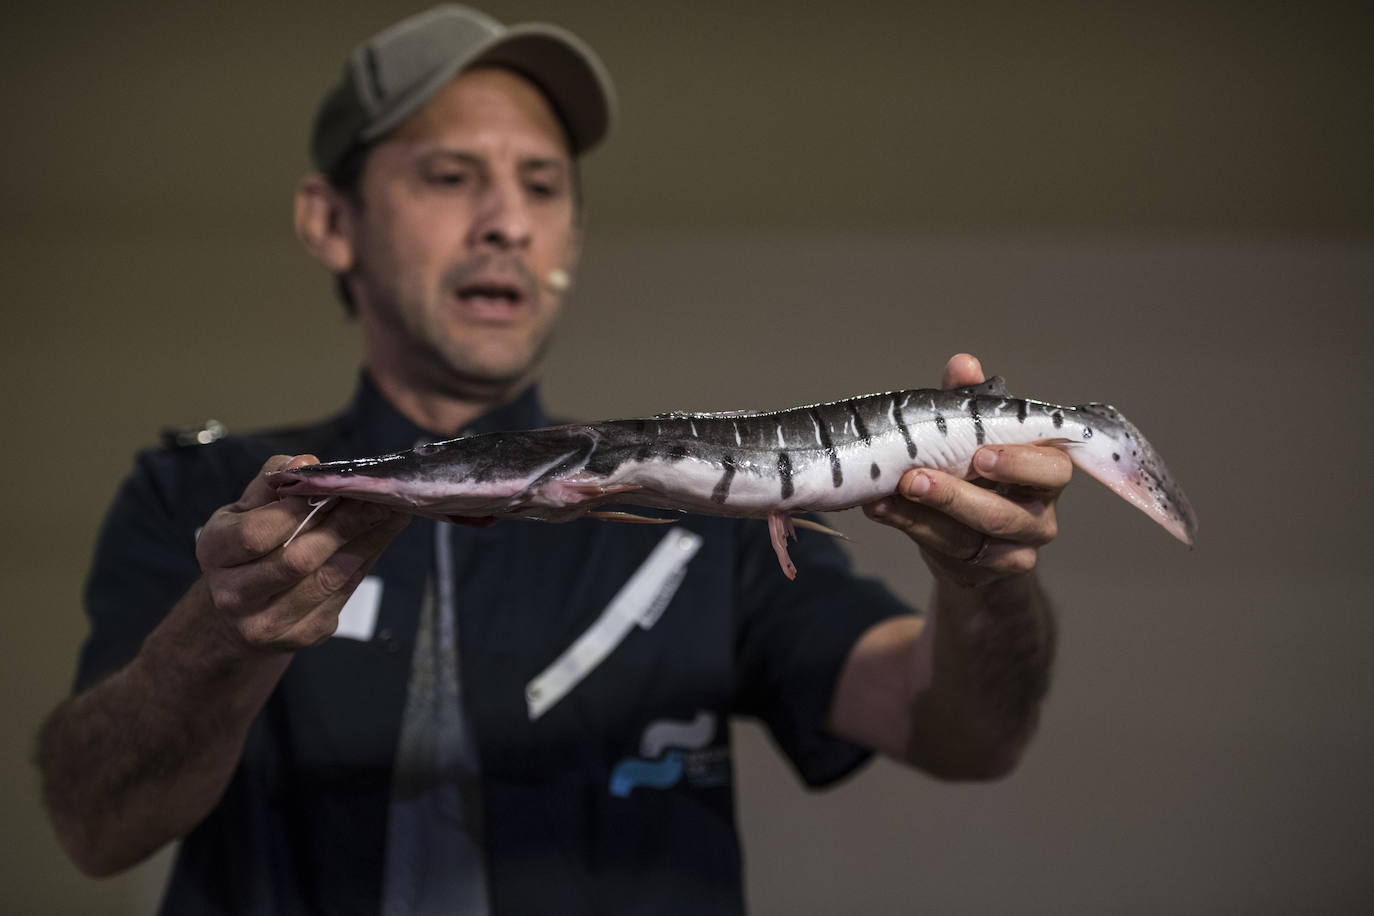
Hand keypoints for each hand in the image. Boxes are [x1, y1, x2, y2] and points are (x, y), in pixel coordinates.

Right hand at [195, 455, 409, 650]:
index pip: (256, 533)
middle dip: (344, 524)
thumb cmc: (246, 549)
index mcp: (214, 553)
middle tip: (379, 497)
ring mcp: (269, 622)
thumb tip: (307, 463)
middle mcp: (234, 594)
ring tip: (391, 511)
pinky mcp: (304, 634)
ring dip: (366, 541)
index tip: (334, 485)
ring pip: (328, 579)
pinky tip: (382, 535)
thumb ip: (273, 484)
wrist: (239, 613)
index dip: (298, 509)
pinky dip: (367, 560)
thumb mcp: (244, 511)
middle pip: (297, 561)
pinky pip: (344, 594)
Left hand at [863, 353, 1071, 587]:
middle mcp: (1039, 513)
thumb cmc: (977, 471)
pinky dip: (910, 526)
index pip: (1052, 468)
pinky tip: (881, 508)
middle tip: (914, 478)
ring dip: (924, 513)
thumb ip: (969, 401)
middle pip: (1006, 513)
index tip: (980, 455)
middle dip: (956, 496)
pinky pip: (945, 550)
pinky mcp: (983, 569)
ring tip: (887, 492)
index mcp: (1046, 471)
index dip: (1019, 463)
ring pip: (970, 536)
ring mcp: (1015, 548)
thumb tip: (963, 364)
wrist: (975, 535)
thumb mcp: (973, 433)